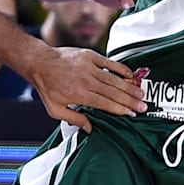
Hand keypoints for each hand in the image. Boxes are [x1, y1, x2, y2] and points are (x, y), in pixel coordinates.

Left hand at [25, 47, 145, 131]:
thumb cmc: (47, 86)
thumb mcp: (55, 109)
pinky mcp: (90, 56)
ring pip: (114, 79)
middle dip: (130, 100)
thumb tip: (90, 129)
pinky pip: (110, 63)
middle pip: (113, 92)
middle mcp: (86, 80)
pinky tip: (131, 75)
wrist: (40, 62)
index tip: (132, 114)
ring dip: (129, 87)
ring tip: (141, 94)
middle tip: (143, 106)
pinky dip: (122, 69)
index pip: (105, 104)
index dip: (120, 109)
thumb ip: (74, 119)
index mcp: (79, 94)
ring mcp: (89, 67)